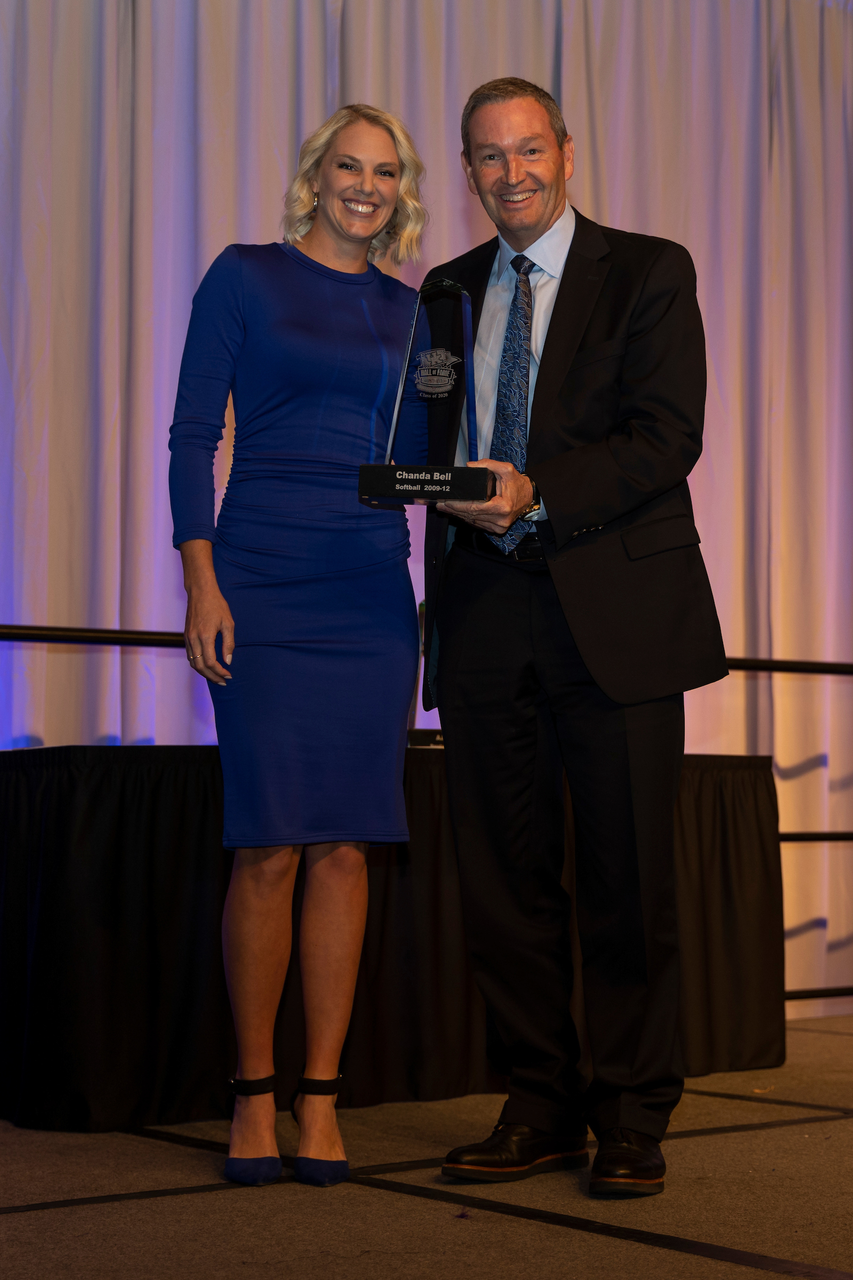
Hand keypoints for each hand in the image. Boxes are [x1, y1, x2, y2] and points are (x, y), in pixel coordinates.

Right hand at [178, 539, 234, 685]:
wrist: (200, 591)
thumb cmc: (217, 605)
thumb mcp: (228, 623)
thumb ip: (229, 644)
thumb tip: (228, 661)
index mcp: (205, 636)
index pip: (211, 662)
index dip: (220, 672)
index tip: (229, 676)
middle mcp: (194, 639)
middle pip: (200, 667)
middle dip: (212, 677)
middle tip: (223, 681)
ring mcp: (188, 638)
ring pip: (193, 663)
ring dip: (204, 673)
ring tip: (216, 677)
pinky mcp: (186, 636)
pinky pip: (190, 655)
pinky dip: (198, 664)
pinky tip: (207, 666)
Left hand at [436, 460, 533, 534]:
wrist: (528, 496)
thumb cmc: (517, 483)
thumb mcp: (506, 469)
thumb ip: (488, 464)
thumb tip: (469, 466)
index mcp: (502, 507)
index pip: (474, 508)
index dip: (458, 505)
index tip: (446, 501)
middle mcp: (500, 520)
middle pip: (471, 516)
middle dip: (454, 510)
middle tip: (440, 504)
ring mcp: (498, 527)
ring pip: (473, 521)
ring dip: (458, 515)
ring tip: (445, 508)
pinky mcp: (497, 529)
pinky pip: (478, 524)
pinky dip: (467, 518)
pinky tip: (457, 513)